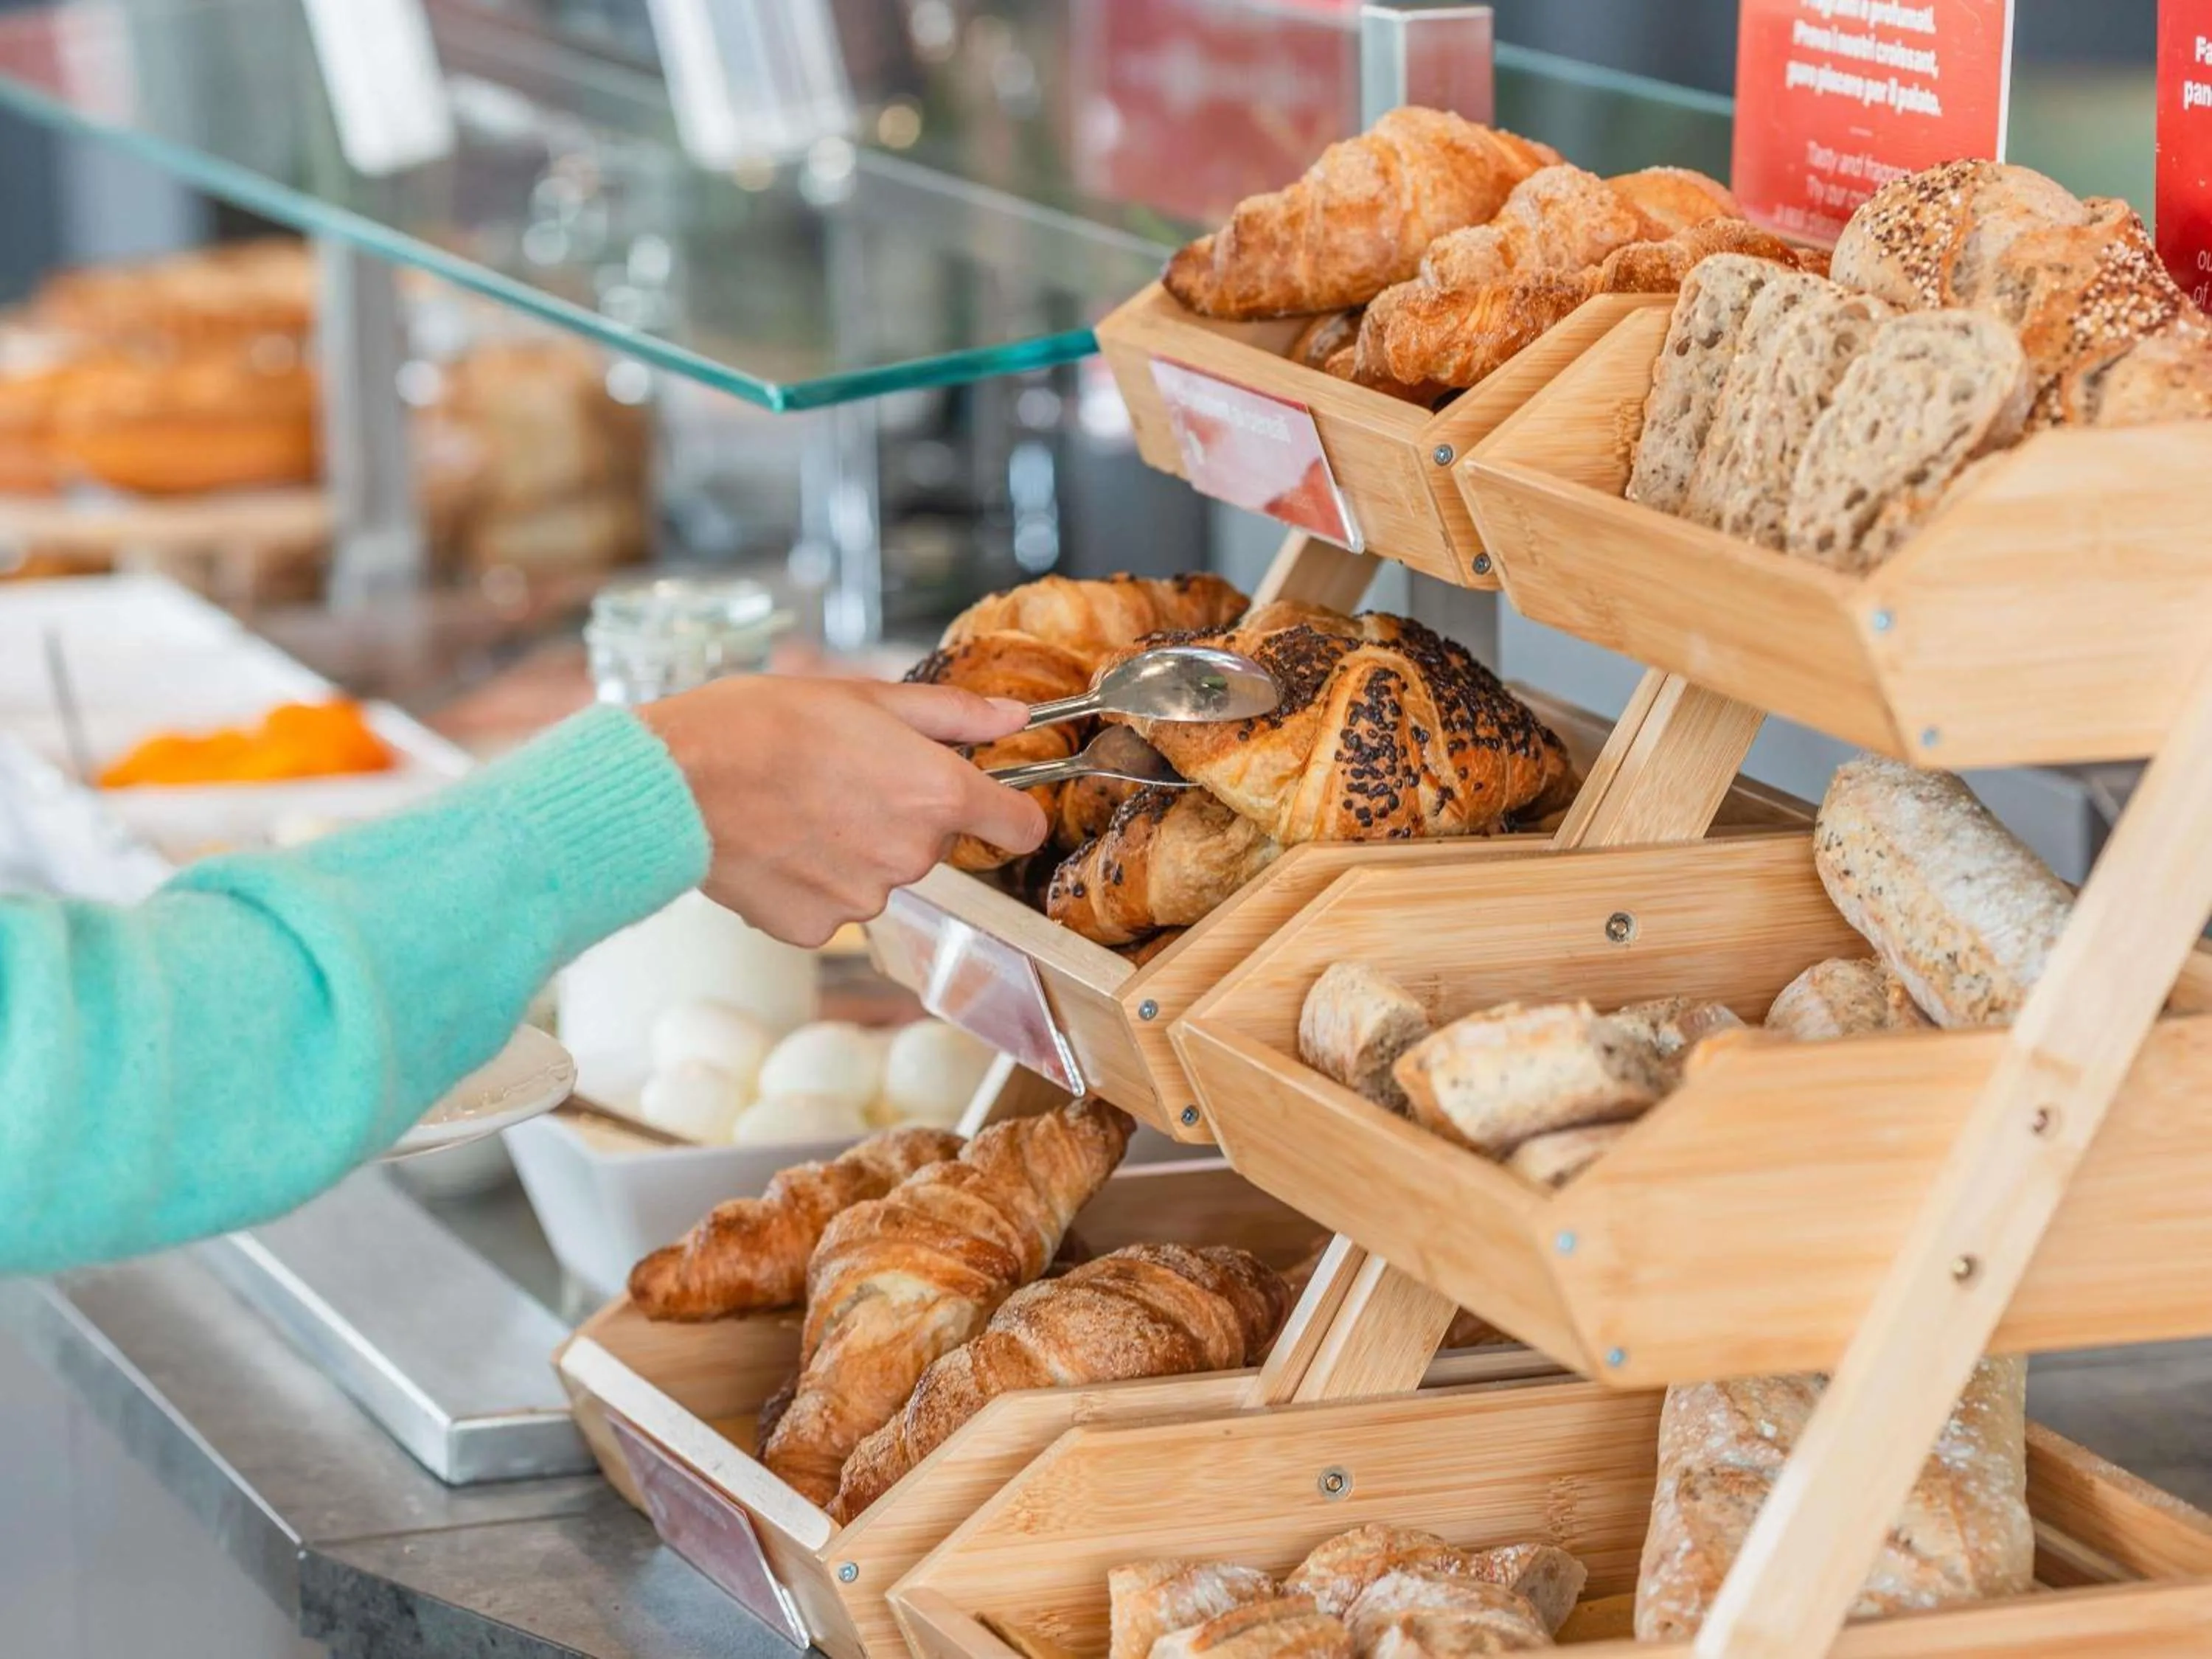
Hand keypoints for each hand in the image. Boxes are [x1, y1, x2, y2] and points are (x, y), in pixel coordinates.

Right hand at [641, 676, 1047, 946]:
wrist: (675, 781)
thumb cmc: (761, 725)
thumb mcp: (865, 696)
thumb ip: (953, 714)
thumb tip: (1015, 716)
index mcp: (936, 794)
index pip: (1020, 825)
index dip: (1009, 810)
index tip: (990, 800)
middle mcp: (911, 856)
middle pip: (934, 840)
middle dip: (900, 812)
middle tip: (841, 776)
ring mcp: (864, 900)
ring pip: (880, 873)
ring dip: (852, 847)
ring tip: (796, 807)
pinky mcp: (816, 930)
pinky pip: (832, 906)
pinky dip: (810, 881)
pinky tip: (776, 844)